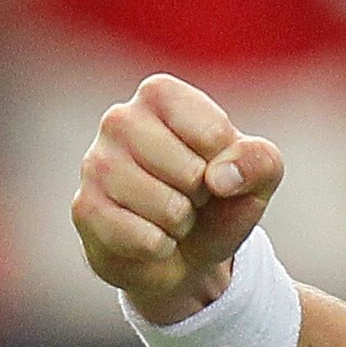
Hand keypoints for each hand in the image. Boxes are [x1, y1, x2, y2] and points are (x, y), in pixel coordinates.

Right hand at [73, 72, 284, 322]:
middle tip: (190, 196)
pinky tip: (149, 237)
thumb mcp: (259, 175)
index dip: (229, 166)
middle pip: (192, 173)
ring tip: (170, 215)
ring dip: (182, 224)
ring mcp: (96, 162)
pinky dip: (161, 248)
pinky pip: (146, 239)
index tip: (215, 168)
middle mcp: (120, 118)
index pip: (216, 136)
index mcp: (161, 94)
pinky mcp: (85, 208)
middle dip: (203, 197)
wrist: (183, 252)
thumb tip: (220, 178)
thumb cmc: (219, 199)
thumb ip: (259, 161)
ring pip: (168, 209)